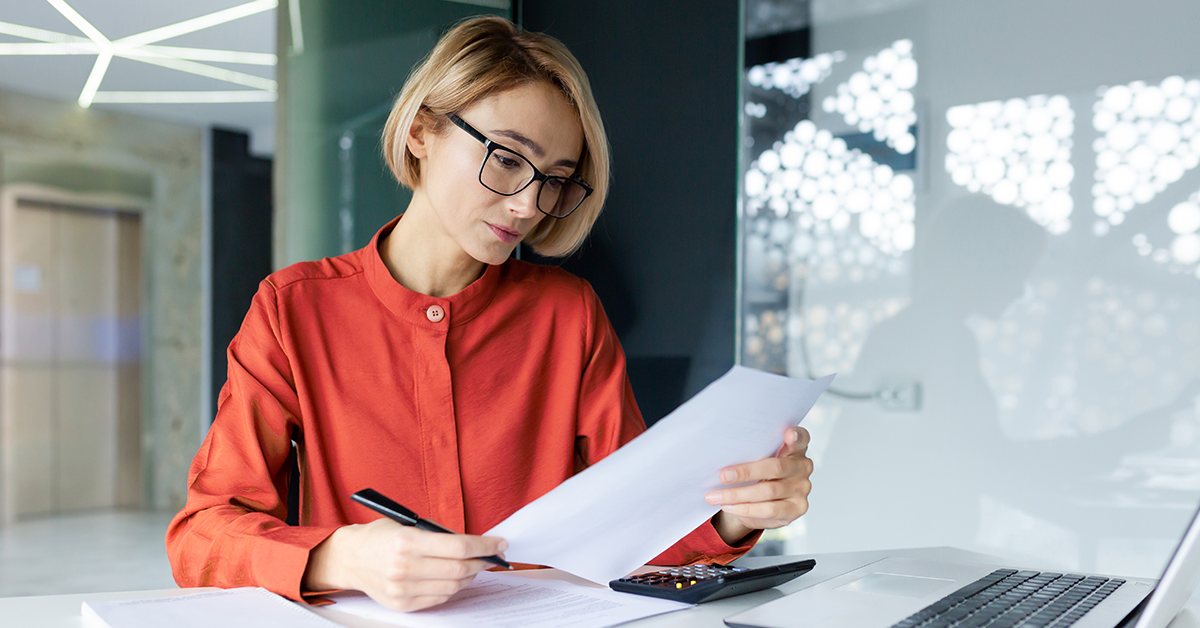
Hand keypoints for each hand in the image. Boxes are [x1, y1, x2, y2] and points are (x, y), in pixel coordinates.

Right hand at [304, 518, 507, 610]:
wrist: (350, 558)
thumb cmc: (382, 536)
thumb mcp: (409, 525)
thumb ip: (440, 535)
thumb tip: (474, 543)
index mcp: (407, 542)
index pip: (459, 546)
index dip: (485, 545)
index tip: (500, 543)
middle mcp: (404, 567)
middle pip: (459, 569)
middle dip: (483, 562)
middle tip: (492, 556)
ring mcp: (402, 588)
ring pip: (453, 586)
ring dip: (470, 576)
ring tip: (475, 566)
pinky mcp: (402, 603)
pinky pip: (439, 598)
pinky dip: (453, 588)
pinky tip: (456, 578)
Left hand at [705, 426, 812, 544]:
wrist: (759, 502)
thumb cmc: (757, 473)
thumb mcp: (756, 459)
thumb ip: (751, 453)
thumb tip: (723, 453)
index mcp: (795, 449)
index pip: (801, 438)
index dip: (796, 435)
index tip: (788, 433)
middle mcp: (802, 467)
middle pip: (775, 467)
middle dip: (746, 472)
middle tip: (723, 475)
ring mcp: (802, 488)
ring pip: (768, 491)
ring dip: (738, 494)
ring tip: (716, 496)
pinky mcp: (796, 509)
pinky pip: (769, 510)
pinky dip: (745, 509)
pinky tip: (729, 506)